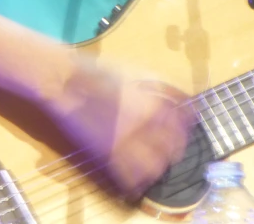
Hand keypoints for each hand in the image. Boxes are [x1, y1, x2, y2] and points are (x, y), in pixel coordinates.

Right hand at [48, 56, 193, 199]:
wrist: (67, 81)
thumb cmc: (102, 72)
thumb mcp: (139, 72)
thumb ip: (164, 88)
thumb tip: (186, 101)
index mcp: (153, 104)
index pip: (183, 124)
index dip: (186, 127)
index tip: (186, 128)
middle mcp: (144, 126)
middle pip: (172, 147)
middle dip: (175, 148)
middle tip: (173, 148)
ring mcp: (125, 142)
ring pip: (154, 167)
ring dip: (159, 166)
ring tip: (158, 163)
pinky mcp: (106, 154)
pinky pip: (129, 178)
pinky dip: (137, 181)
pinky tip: (138, 177)